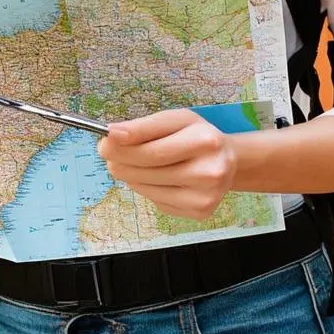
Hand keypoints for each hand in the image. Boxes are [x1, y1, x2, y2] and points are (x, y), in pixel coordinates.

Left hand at [97, 109, 237, 220]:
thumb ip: (146, 126)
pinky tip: (150, 178)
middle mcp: (209, 172)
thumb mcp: (177, 120)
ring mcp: (205, 197)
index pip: (155, 148)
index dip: (125, 146)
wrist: (228, 161)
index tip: (105, 139)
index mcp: (206, 141)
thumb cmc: (197, 135)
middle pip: (150, 169)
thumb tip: (113, 134)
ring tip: (125, 164)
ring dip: (129, 175)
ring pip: (150, 188)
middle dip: (121, 159)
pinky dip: (146, 189)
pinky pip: (158, 201)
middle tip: (106, 151)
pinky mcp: (200, 213)